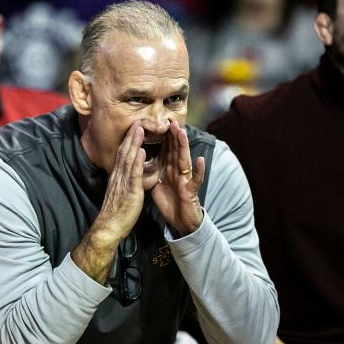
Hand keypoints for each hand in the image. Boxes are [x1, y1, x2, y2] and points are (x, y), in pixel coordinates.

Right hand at [97, 122, 147, 238]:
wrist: (110, 227)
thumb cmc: (117, 213)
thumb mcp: (120, 193)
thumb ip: (123, 182)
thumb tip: (127, 175)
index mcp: (117, 177)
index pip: (123, 155)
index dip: (128, 141)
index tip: (134, 129)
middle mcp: (118, 176)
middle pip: (124, 152)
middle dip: (131, 136)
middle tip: (137, 121)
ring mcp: (123, 183)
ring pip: (128, 159)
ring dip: (134, 143)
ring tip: (140, 129)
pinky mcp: (129, 191)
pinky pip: (134, 174)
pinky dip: (137, 161)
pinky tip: (141, 151)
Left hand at [151, 120, 204, 234]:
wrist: (181, 222)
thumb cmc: (171, 204)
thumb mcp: (158, 186)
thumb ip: (153, 174)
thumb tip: (143, 165)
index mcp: (170, 171)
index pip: (166, 151)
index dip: (163, 138)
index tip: (158, 124)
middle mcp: (179, 172)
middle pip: (176, 151)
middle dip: (173, 136)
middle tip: (171, 120)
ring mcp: (186, 180)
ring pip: (185, 160)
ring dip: (184, 146)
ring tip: (182, 132)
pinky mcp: (191, 190)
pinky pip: (196, 180)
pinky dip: (199, 170)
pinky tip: (200, 160)